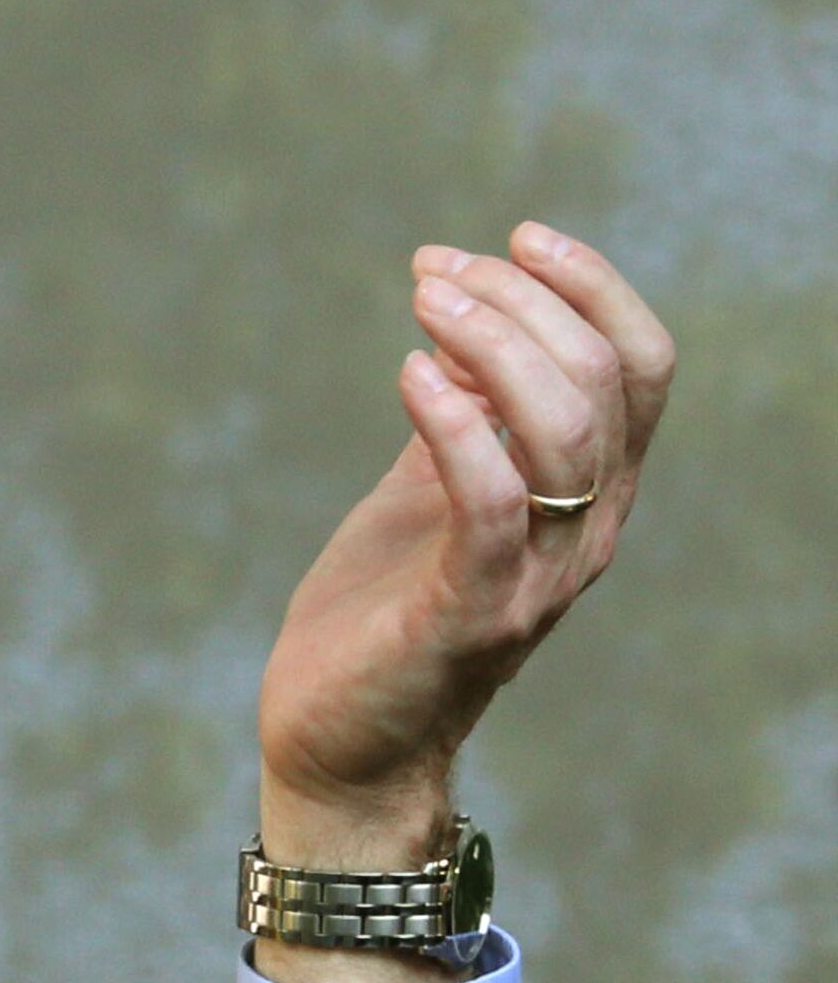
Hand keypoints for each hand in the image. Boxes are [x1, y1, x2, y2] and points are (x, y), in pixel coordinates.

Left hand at [250, 223, 673, 982]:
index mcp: (591, 494)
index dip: (593, 285)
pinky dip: (457, 426)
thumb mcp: (426, 493)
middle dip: (521, 301)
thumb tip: (466, 322)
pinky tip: (410, 372)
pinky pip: (491, 503)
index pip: (641, 363)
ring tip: (423, 302)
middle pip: (602, 379)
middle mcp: (588, 531)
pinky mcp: (471, 615)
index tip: (514, 236)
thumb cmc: (381, 615)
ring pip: (564, 427)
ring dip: (492, 343)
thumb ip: (461, 416)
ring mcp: (538, 577)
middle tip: (433, 272)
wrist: (340, 746)